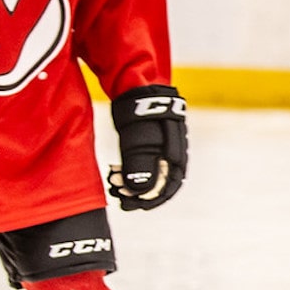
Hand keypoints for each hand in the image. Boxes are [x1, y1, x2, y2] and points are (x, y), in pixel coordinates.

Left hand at [107, 85, 187, 208]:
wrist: (136, 83)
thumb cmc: (140, 110)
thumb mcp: (138, 138)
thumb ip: (140, 164)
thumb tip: (139, 192)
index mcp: (176, 152)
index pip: (170, 185)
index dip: (152, 199)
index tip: (131, 206)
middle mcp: (174, 151)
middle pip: (160, 182)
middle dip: (139, 194)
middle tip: (118, 198)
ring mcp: (163, 145)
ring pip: (151, 173)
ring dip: (132, 184)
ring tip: (113, 184)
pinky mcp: (150, 140)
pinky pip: (144, 162)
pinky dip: (130, 172)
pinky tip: (115, 173)